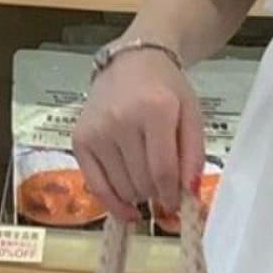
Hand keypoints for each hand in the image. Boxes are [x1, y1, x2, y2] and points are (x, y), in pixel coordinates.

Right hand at [72, 48, 204, 222]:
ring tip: (148, 184)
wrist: (132, 63)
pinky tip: (127, 209)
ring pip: (121, 186)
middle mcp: (121, 120)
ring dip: (139, 195)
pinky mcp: (79, 140)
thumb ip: (194, 153)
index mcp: (155, 110)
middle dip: (157, 193)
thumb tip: (190, 192)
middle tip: (166, 191)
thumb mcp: (191, 114)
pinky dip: (112, 203)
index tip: (178, 205)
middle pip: (141, 180)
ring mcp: (96, 131)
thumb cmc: (167, 89)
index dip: (172, 194)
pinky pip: (94, 184)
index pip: (163, 168)